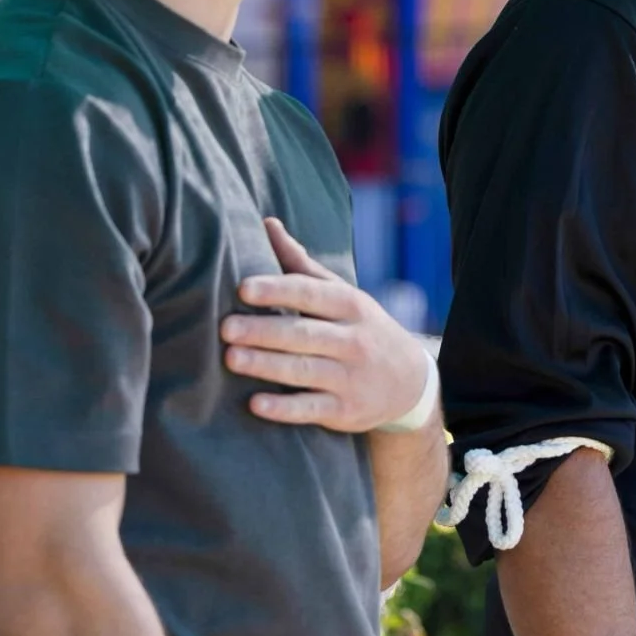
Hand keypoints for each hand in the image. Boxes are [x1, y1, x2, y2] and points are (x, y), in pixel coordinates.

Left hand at [221, 218, 433, 433]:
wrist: (410, 382)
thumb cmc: (361, 329)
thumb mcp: (341, 295)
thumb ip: (301, 264)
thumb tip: (267, 223)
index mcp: (349, 305)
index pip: (310, 293)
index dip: (277, 290)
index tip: (244, 288)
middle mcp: (352, 339)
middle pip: (303, 333)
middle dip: (264, 330)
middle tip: (226, 327)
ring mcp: (350, 377)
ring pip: (304, 370)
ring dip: (267, 365)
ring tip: (231, 358)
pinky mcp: (345, 411)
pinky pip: (312, 409)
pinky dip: (284, 409)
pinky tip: (256, 404)